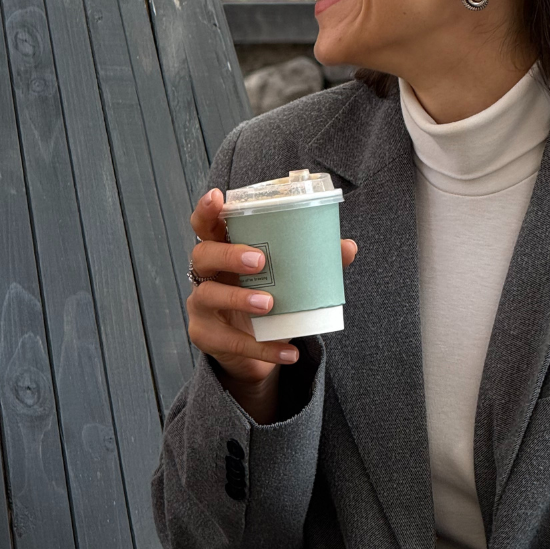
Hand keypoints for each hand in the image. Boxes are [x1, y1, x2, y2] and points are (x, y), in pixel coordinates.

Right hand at [187, 188, 356, 422]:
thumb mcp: (287, 278)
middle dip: (229, 254)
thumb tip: (348, 247)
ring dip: (239, 298)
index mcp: (223, 249)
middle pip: (203, 254)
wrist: (256, 350)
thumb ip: (313, 261)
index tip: (217, 197)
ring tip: (269, 304)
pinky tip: (287, 352)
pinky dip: (262, 347)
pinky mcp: (206, 336)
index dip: (207, 210)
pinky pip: (230, 342)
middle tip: (259, 260)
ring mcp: (201, 305)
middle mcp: (206, 274)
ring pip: (208, 296)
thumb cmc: (268, 298)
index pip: (206, 225)